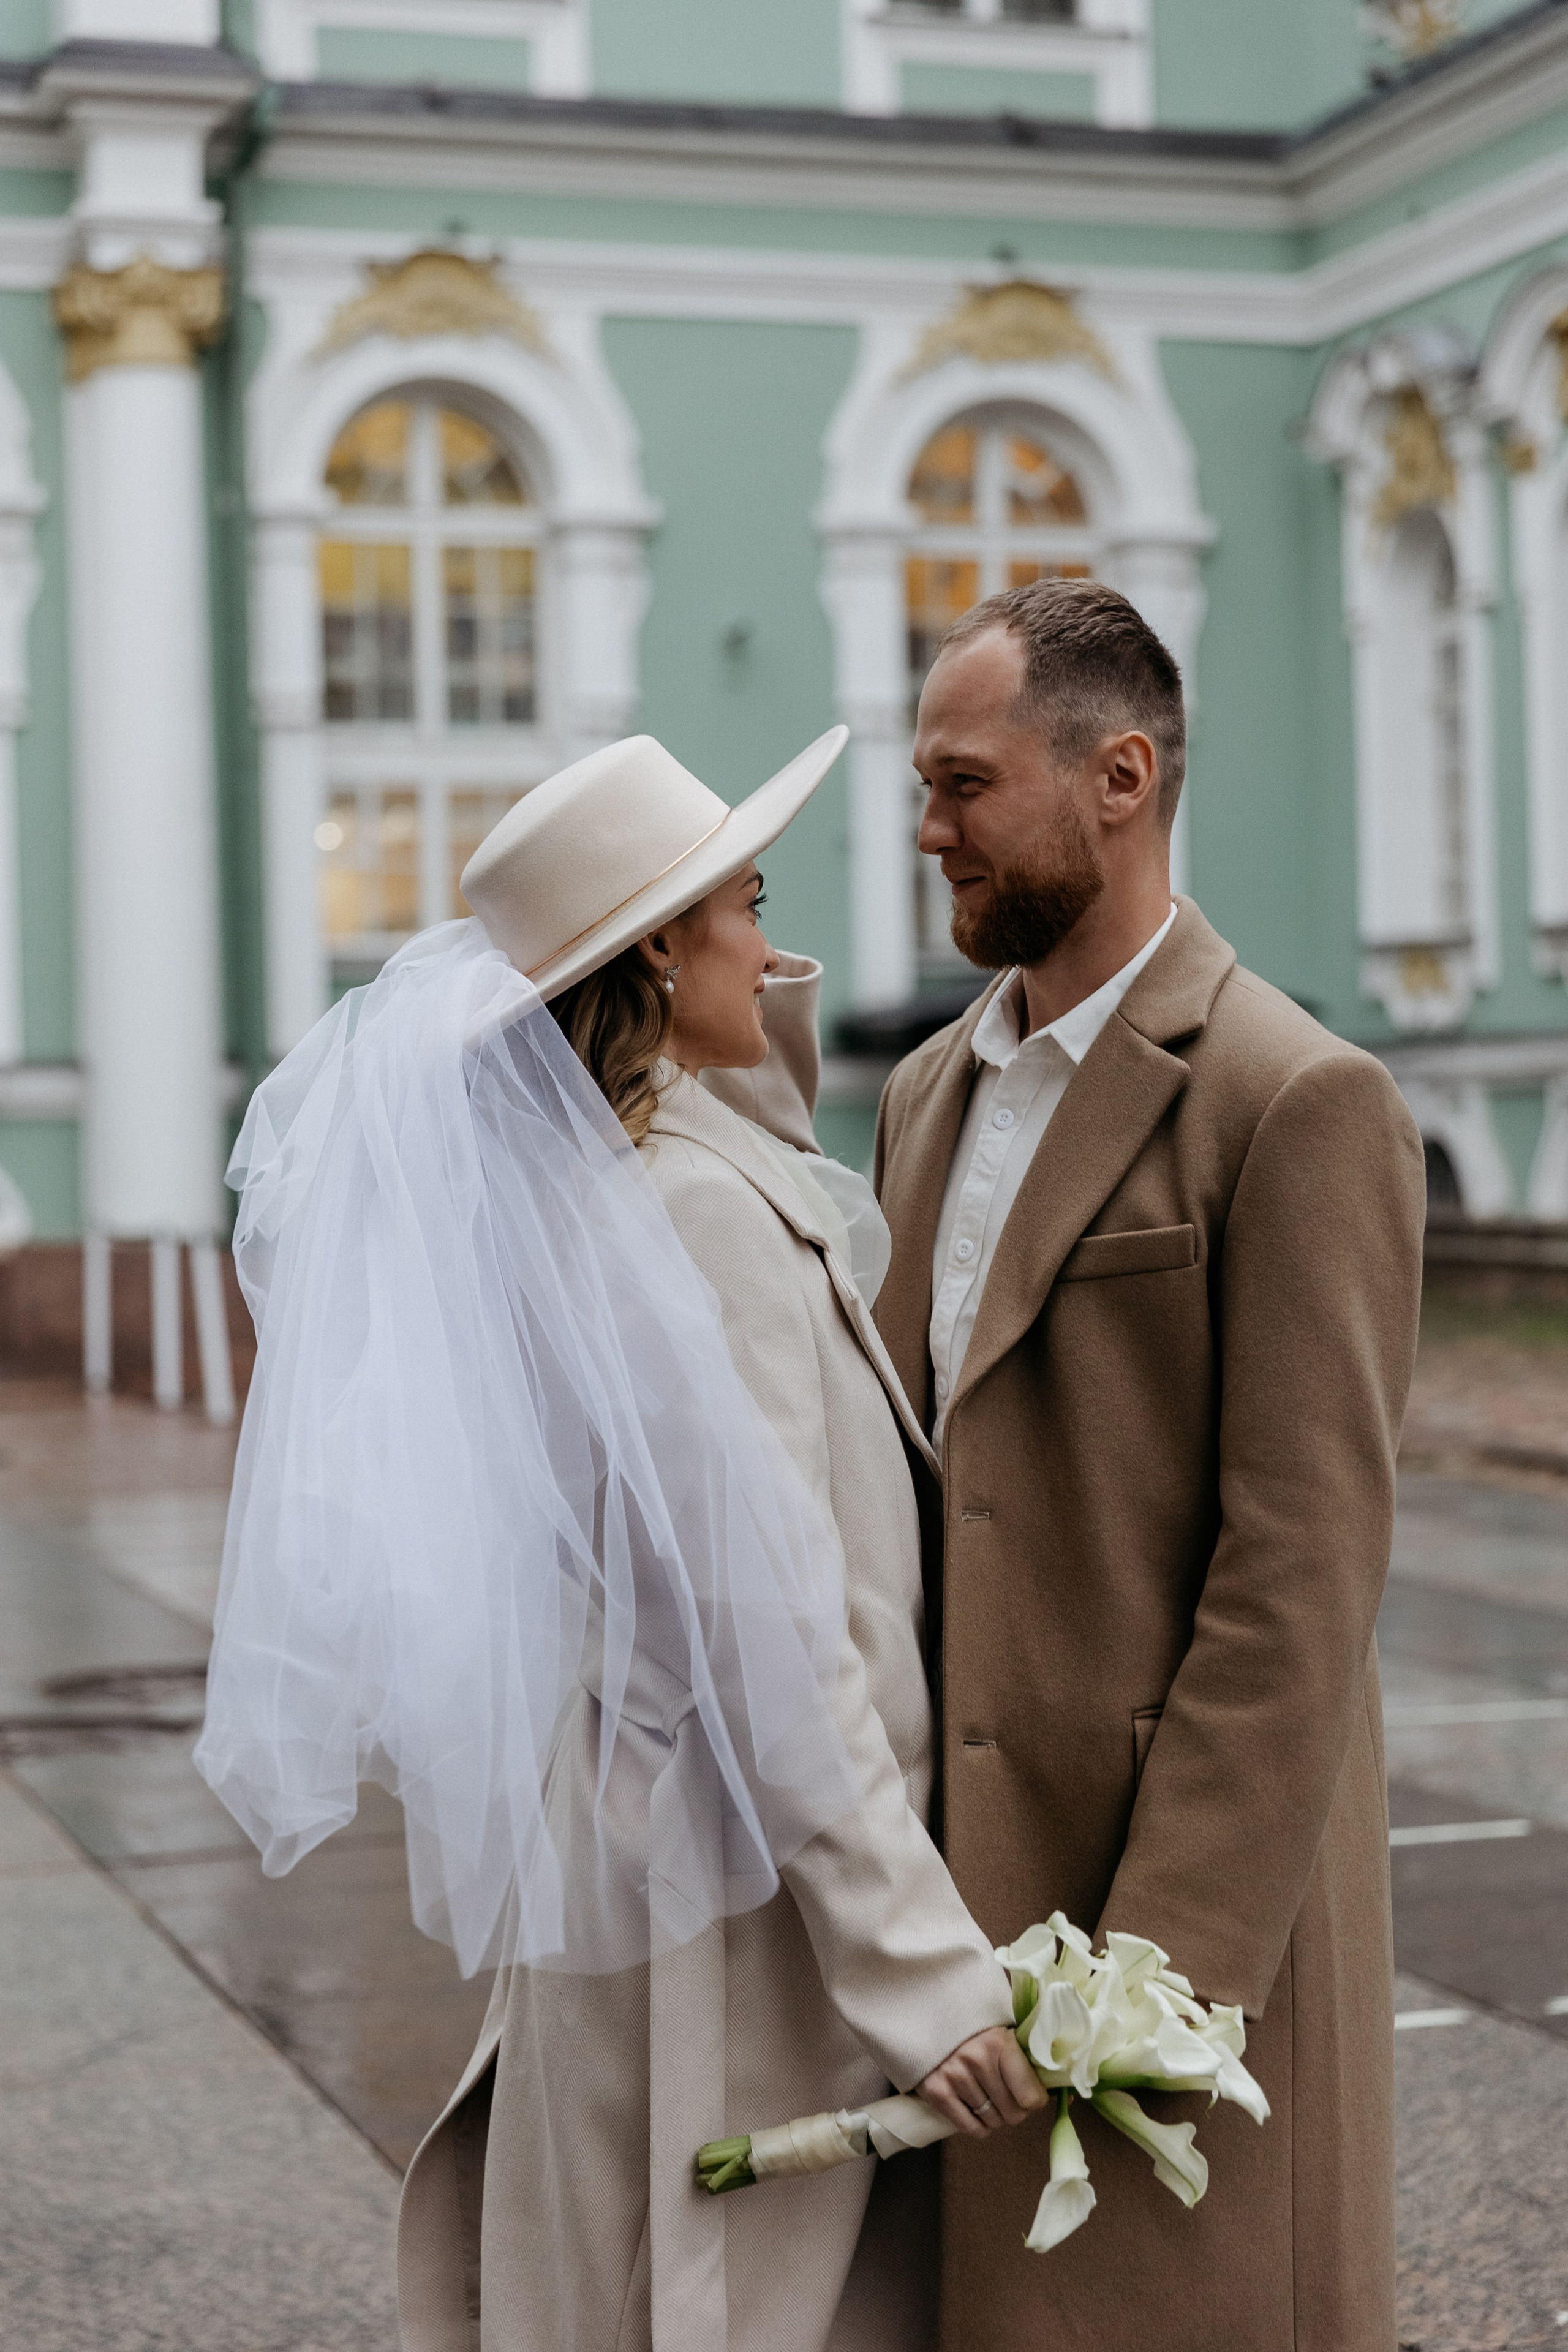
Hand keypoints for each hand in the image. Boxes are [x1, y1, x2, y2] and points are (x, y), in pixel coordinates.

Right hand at [916, 2025, 1046, 2136]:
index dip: (1035, 2101)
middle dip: (1016, 2110)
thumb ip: (1032, 2058)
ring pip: (993, 2122)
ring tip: (989, 2096)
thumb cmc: (977, 2027)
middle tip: (1008, 2095)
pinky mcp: (936, 2092)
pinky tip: (976, 2109)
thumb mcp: (1006, 2031)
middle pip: (1013, 2114)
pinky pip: (970, 2128)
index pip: (1031, 2097)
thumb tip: (1068, 2095)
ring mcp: (955, 2077)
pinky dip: (978, 2126)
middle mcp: (978, 2061)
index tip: (1031, 2094)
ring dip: (995, 2116)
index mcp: (1001, 2043)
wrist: (930, 2015)